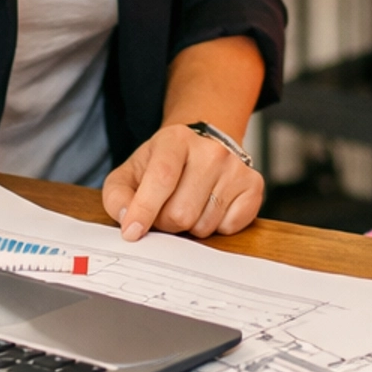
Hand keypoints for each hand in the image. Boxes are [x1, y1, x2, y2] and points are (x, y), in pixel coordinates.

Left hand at [101, 124, 263, 242]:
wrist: (202, 147)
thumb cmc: (162, 164)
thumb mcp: (131, 172)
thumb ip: (118, 195)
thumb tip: (128, 218)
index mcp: (175, 139)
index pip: (161, 178)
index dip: (144, 210)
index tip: (132, 232)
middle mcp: (211, 150)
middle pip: (181, 213)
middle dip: (166, 223)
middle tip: (166, 209)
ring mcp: (235, 167)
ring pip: (204, 225)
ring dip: (190, 226)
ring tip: (188, 205)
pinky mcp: (254, 185)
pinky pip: (228, 228)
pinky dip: (215, 227)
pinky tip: (210, 207)